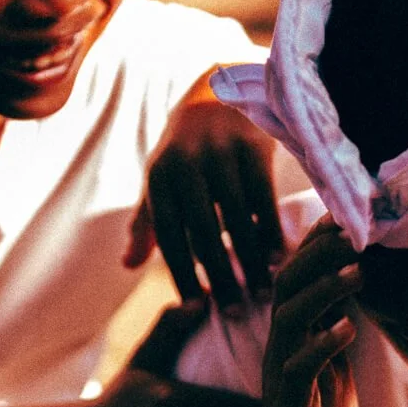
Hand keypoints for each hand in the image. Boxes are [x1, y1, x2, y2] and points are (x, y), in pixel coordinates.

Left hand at [124, 87, 281, 310]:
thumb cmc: (185, 150)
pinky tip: (280, 259)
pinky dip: (272, 232)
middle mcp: (187, 165)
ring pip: (237, 220)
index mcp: (159, 176)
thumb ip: (146, 224)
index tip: (195, 309)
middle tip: (233, 314)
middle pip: (204, 233)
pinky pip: (264, 199)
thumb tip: (127, 267)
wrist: (219, 92)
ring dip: (251, 261)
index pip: (170, 236)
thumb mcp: (160, 180)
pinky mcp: (252, 148)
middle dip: (219, 277)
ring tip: (262, 293)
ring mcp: (221, 155)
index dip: (181, 274)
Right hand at [231, 220, 360, 406]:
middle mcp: (283, 348)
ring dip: (324, 290)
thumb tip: (358, 290)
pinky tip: (347, 330)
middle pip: (289, 283)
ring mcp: (282, 376)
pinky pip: (300, 369)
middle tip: (355, 226)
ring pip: (292, 319)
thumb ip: (339, 330)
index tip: (351, 212)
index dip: (320, 243)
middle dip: (319, 252)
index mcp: (296, 336)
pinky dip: (324, 346)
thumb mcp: (336, 369)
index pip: (299, 274)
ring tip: (358, 269)